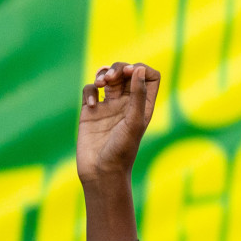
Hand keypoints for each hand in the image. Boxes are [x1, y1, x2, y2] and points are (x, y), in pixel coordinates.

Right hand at [77, 61, 159, 184]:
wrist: (100, 171)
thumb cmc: (121, 151)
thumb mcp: (133, 122)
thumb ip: (138, 95)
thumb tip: (138, 69)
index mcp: (144, 106)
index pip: (150, 77)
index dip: (141, 69)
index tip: (131, 73)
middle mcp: (128, 104)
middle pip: (127, 73)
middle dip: (118, 68)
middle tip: (111, 79)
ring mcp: (109, 107)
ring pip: (108, 78)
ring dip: (103, 74)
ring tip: (101, 84)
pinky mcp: (90, 111)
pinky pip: (90, 90)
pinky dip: (90, 91)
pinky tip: (91, 106)